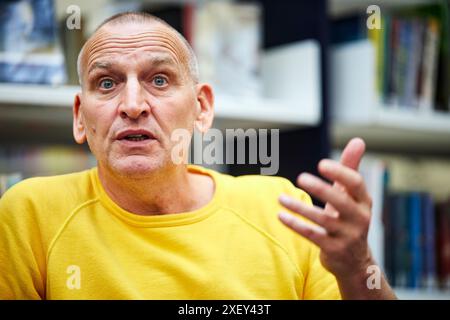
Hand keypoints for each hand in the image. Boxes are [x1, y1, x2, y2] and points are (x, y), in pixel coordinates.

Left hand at [278, 137, 372, 278]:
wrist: (355, 260)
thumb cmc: (349, 217)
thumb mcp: (352, 195)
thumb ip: (350, 168)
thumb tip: (358, 140)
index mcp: (364, 202)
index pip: (356, 184)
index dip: (340, 173)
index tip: (321, 164)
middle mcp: (359, 218)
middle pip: (341, 202)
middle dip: (321, 189)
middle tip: (300, 178)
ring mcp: (347, 235)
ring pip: (322, 220)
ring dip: (300, 208)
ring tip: (281, 197)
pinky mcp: (333, 249)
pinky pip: (312, 235)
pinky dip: (296, 224)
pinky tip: (281, 215)